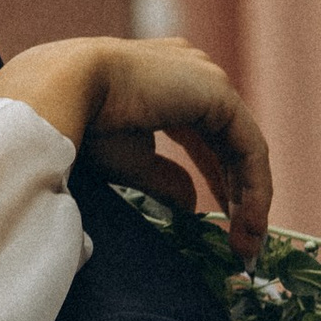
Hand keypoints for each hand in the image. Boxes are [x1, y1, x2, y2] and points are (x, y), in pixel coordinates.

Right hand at [0, 36, 269, 254]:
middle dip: (236, 194)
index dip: (214, 181)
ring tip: (246, 245)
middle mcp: (192, 75)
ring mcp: (208, 80)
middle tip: (240, 242)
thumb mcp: (129, 160)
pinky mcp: (219, 94)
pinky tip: (249, 223)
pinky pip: (249, 148)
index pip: (202, 137)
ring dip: (250, 199)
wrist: (67, 88)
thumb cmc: (84, 120)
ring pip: (243, 148)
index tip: (218, 223)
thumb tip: (191, 204)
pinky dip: (254, 188)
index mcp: (165, 83)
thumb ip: (164, 179)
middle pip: (227, 144)